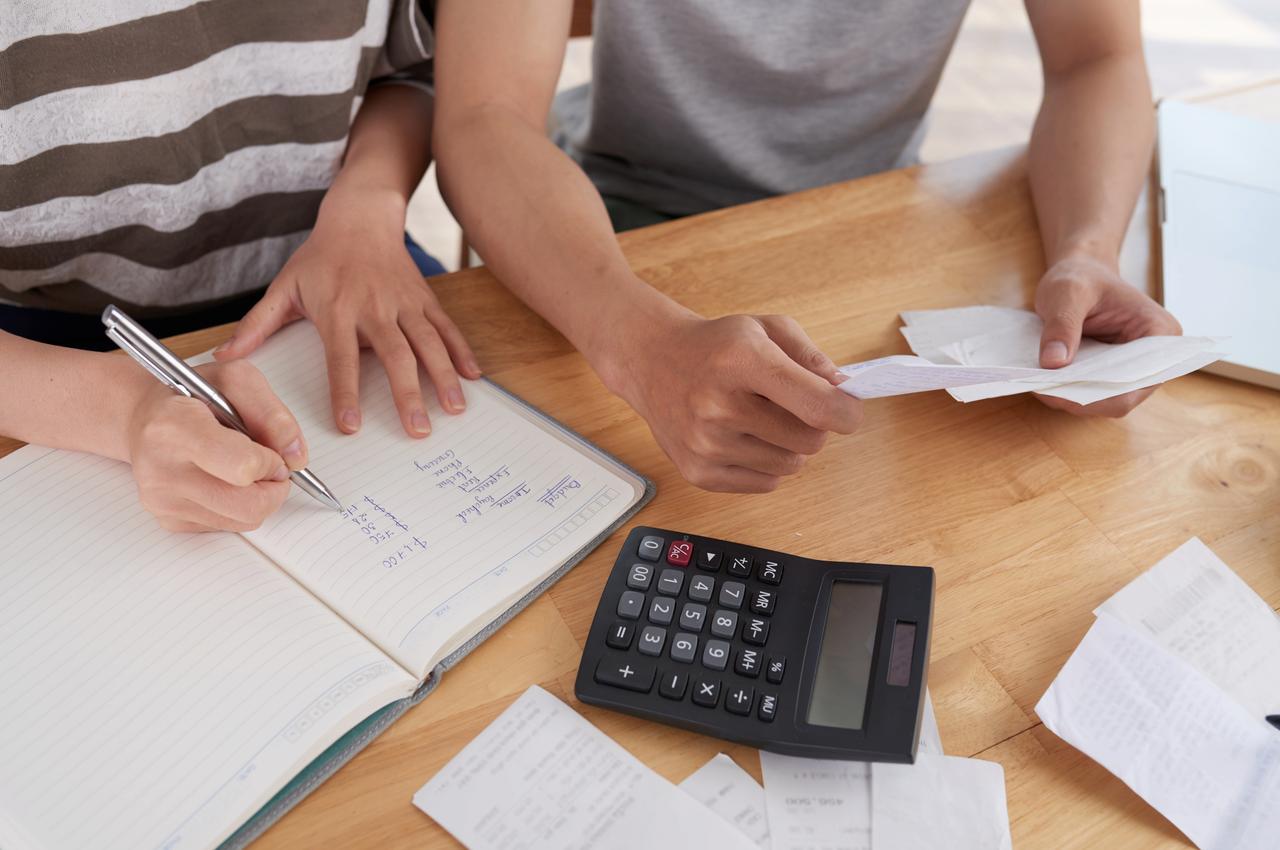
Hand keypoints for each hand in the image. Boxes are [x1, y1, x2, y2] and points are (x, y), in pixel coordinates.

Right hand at [127, 360, 307, 531]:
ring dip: (260, 496)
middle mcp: (161, 470)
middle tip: (269, 464)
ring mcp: (162, 501)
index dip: (270, 461)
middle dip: (274, 486)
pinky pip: (229, 526)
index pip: (244, 467)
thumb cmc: (191, 395)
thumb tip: (296, 458)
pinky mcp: (168, 520)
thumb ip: (272, 414)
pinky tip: (223, 479)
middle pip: (250, 506)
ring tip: (244, 468)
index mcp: (174, 428)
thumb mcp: (236, 380)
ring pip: (245, 521)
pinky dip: (239, 505)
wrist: (144, 417)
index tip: (268, 449)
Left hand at [214, 191, 480, 437]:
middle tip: (417, 431)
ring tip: (453, 410)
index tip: (352, 425)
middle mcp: (375, 308)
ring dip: (443, 378)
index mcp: (338, 310)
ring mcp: (404, 303)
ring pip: (428, 344)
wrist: (359, 217)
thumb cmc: (320, 257)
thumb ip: (257, 325)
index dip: (346, 392)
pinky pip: (446, 328)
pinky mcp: (424, 298)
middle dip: (408, 395)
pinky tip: (472, 377)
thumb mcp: (284, 287)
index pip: (341, 359)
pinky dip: (461, 352)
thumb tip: (224, 358)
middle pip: (395, 357)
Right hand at [603, 311, 863, 491]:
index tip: (847, 409)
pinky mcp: (699, 473)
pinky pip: (766, 483)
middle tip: (791, 406)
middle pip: (809, 441)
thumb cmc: (715, 346)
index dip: (846, 412)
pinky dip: (765, 464)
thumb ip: (811, 358)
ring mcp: (706, 444)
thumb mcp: (766, 329)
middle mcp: (719, 405)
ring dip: (788, 446)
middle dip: (813, 425)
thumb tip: (844, 393)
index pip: (817, 405)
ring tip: (761, 420)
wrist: (652, 362)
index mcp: (741, 360)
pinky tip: (743, 437)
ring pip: (791, 465)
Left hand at [1034, 254, 1181, 416]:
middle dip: (1082, 398)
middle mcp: (1154, 358)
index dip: (1102, 392)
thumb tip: (1053, 363)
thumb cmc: (1081, 277)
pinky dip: (1067, 392)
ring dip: (1071, 397)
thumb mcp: (1068, 292)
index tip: (1063, 386)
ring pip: (1104, 401)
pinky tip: (1044, 383)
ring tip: (1039, 384)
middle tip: (1041, 388)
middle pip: (1121, 397)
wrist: (1079, 274)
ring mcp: (1133, 370)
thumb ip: (1063, 325)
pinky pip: (1091, 394)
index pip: (1138, 379)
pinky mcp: (1110, 376)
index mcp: (1160, 333)